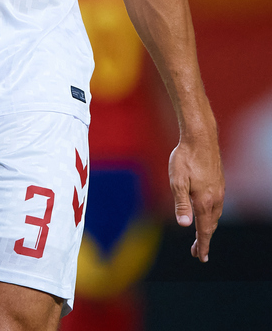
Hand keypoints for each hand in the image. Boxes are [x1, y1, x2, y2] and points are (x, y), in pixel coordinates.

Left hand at [169, 134, 224, 261]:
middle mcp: (215, 198)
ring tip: (201, 235)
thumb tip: (184, 225)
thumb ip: (181, 204)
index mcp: (204, 200)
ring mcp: (219, 190)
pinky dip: (212, 215)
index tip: (200, 258)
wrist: (200, 138)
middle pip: (210, 225)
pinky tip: (207, 212)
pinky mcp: (219, 182)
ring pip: (215, 215)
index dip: (202, 245)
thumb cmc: (185, 157)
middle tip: (196, 252)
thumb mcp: (177, 180)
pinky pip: (217, 205)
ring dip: (208, 227)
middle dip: (204, 240)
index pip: (204, 230)